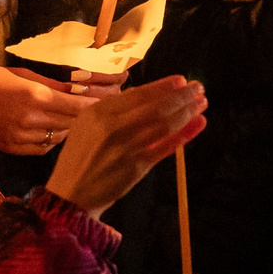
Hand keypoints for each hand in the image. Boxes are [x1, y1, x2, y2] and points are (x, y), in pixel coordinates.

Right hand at [0, 62, 113, 154]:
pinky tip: (50, 132)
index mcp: (37, 96)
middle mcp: (31, 118)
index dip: (95, 108)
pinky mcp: (13, 147)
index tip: (108, 106)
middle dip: (83, 119)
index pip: (77, 107)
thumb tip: (81, 92)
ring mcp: (21, 136)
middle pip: (71, 124)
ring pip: (58, 138)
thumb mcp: (26, 75)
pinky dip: (50, 141)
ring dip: (67, 130)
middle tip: (95, 116)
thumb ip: (54, 86)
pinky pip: (43, 148)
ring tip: (70, 122)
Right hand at [46, 75, 207, 214]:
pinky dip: (184, 134)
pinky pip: (165, 147)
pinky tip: (198, 123)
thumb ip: (113, 109)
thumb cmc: (80, 156)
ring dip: (187, 111)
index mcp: (99, 111)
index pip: (138, 93)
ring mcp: (125, 147)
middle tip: (198, 88)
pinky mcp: (136, 166)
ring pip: (164, 124)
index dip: (163, 86)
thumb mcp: (86, 124)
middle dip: (181, 96)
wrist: (70, 193)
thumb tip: (143, 93)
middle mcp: (112, 126)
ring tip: (201, 103)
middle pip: (155, 106)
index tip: (181, 80)